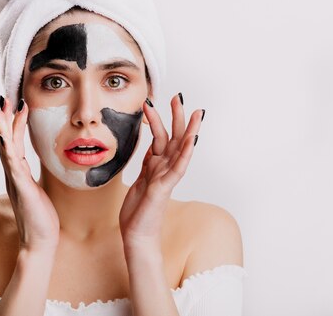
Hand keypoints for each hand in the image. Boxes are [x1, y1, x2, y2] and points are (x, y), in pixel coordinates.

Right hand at [0, 96, 59, 251]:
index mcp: (18, 173)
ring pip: (5, 148)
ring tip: (0, 109)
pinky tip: (4, 136)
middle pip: (5, 140)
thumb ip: (32, 178)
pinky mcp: (21, 187)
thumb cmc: (41, 218)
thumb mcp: (37, 191)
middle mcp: (12, 174)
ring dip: (2, 128)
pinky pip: (12, 164)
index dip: (13, 124)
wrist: (39, 242)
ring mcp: (14, 180)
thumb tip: (34, 169)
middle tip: (3, 98)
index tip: (16, 105)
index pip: (14, 143)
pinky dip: (7, 149)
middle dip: (4, 119)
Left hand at [119, 94, 202, 249]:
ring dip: (188, 131)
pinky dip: (185, 154)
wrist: (136, 236)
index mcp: (157, 166)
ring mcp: (166, 178)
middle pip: (174, 138)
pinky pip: (177, 169)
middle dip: (177, 117)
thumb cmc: (138, 211)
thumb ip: (148, 164)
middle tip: (179, 97)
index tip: (158, 101)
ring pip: (180, 150)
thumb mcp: (140, 180)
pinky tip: (190, 141)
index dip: (161, 120)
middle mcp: (165, 170)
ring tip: (197, 114)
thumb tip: (152, 147)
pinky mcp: (164, 189)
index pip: (162, 138)